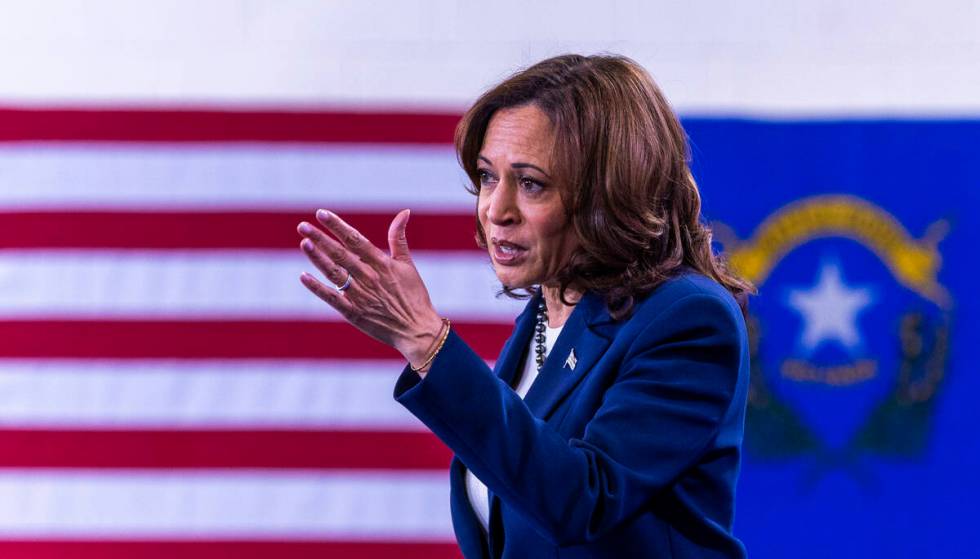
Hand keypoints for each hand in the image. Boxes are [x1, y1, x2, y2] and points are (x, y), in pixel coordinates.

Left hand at [297, 209, 444, 366]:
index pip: (355, 240)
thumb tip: (404, 212)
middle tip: (303, 226)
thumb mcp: (408, 264)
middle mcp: (369, 278)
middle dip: (320, 239)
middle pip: (340, 255)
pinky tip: (304, 277)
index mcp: (382, 264)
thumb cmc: (413, 296)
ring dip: (318, 259)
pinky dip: (317, 288)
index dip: (337, 226)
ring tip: (304, 244)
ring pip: (334, 274)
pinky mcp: (355, 314)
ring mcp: (360, 296)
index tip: (321, 213)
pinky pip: (333, 299)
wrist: (417, 330)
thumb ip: (399, 238)